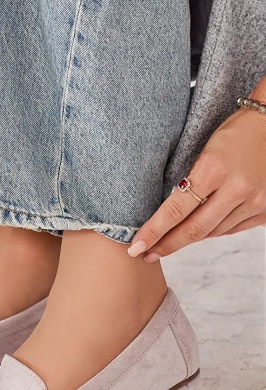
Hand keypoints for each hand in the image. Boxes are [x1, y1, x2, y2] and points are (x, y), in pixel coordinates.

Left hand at [128, 79, 265, 261]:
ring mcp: (255, 201)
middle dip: (166, 245)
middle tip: (146, 254)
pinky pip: (231, 230)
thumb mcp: (203, 151)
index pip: (175, 210)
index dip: (153, 232)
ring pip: (212, 232)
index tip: (136, 247)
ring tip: (171, 239)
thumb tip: (164, 217)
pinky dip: (213, 231)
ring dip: (189, 238)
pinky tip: (200, 230)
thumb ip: (187, 183)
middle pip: (194, 229)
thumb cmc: (233, 135)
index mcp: (214, 169)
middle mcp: (237, 189)